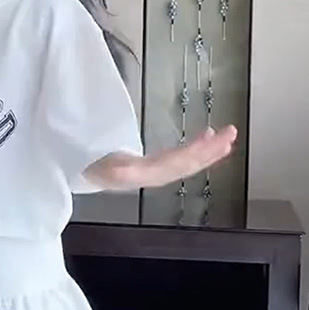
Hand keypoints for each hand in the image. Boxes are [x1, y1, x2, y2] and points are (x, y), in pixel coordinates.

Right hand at [86, 124, 237, 190]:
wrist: (77, 171)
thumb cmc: (85, 161)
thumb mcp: (96, 165)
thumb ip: (113, 169)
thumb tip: (126, 172)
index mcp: (139, 173)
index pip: (174, 163)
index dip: (195, 152)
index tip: (214, 138)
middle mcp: (150, 175)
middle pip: (185, 165)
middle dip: (210, 151)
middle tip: (231, 134)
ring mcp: (153, 171)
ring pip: (186, 163)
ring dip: (208, 151)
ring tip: (226, 136)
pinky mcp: (153, 166)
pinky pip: (180, 160)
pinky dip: (196, 148)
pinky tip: (206, 137)